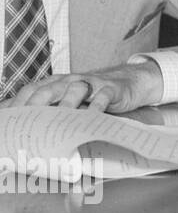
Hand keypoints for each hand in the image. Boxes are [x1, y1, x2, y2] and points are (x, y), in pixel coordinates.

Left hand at [2, 61, 163, 112]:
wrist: (129, 81)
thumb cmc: (95, 96)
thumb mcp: (72, 102)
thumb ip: (52, 112)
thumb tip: (27, 131)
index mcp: (56, 84)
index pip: (30, 91)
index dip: (17, 104)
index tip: (7, 121)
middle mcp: (69, 81)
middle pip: (47, 90)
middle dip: (33, 105)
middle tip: (25, 124)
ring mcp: (90, 84)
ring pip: (73, 91)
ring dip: (64, 106)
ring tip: (56, 123)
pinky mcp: (111, 89)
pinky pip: (102, 97)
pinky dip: (96, 107)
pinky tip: (90, 118)